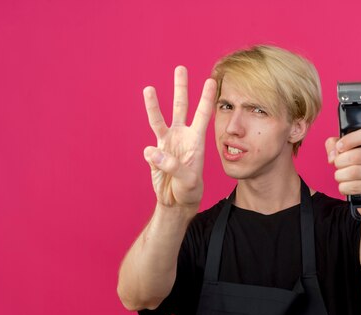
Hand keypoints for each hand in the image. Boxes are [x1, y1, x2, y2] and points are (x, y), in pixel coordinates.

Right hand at [142, 66, 216, 210]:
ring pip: (159, 119)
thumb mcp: (187, 181)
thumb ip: (173, 166)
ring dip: (153, 104)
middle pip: (181, 107)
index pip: (203, 115)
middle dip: (181, 88)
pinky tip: (154, 161)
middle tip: (181, 68)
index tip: (212, 80)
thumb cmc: (189, 191)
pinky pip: (149, 149)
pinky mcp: (155, 153)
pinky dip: (150, 155)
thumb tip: (153, 151)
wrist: (177, 201)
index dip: (207, 98)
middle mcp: (182, 137)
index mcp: (196, 141)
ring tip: (148, 88)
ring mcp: (167, 143)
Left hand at [325, 128, 360, 218]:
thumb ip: (336, 146)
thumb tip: (333, 154)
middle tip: (338, 167)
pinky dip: (344, 187)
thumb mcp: (350, 153)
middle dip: (340, 162)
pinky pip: (355, 186)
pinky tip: (346, 187)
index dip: (349, 140)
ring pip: (354, 171)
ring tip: (341, 177)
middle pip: (356, 155)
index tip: (339, 148)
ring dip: (340, 176)